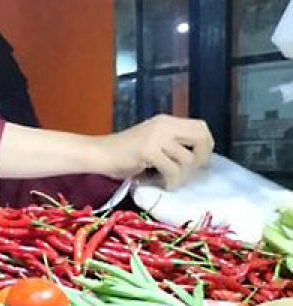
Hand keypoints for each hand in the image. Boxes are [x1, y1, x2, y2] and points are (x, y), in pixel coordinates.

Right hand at [95, 115, 213, 188]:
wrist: (98, 154)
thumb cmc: (123, 153)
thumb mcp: (152, 142)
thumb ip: (172, 144)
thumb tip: (199, 158)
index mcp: (166, 121)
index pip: (201, 127)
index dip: (206, 145)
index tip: (198, 161)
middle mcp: (164, 125)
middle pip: (201, 138)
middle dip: (201, 158)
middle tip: (190, 171)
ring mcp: (156, 137)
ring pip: (188, 159)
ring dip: (183, 176)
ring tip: (171, 181)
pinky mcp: (148, 151)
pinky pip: (172, 169)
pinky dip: (171, 181)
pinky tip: (162, 183)